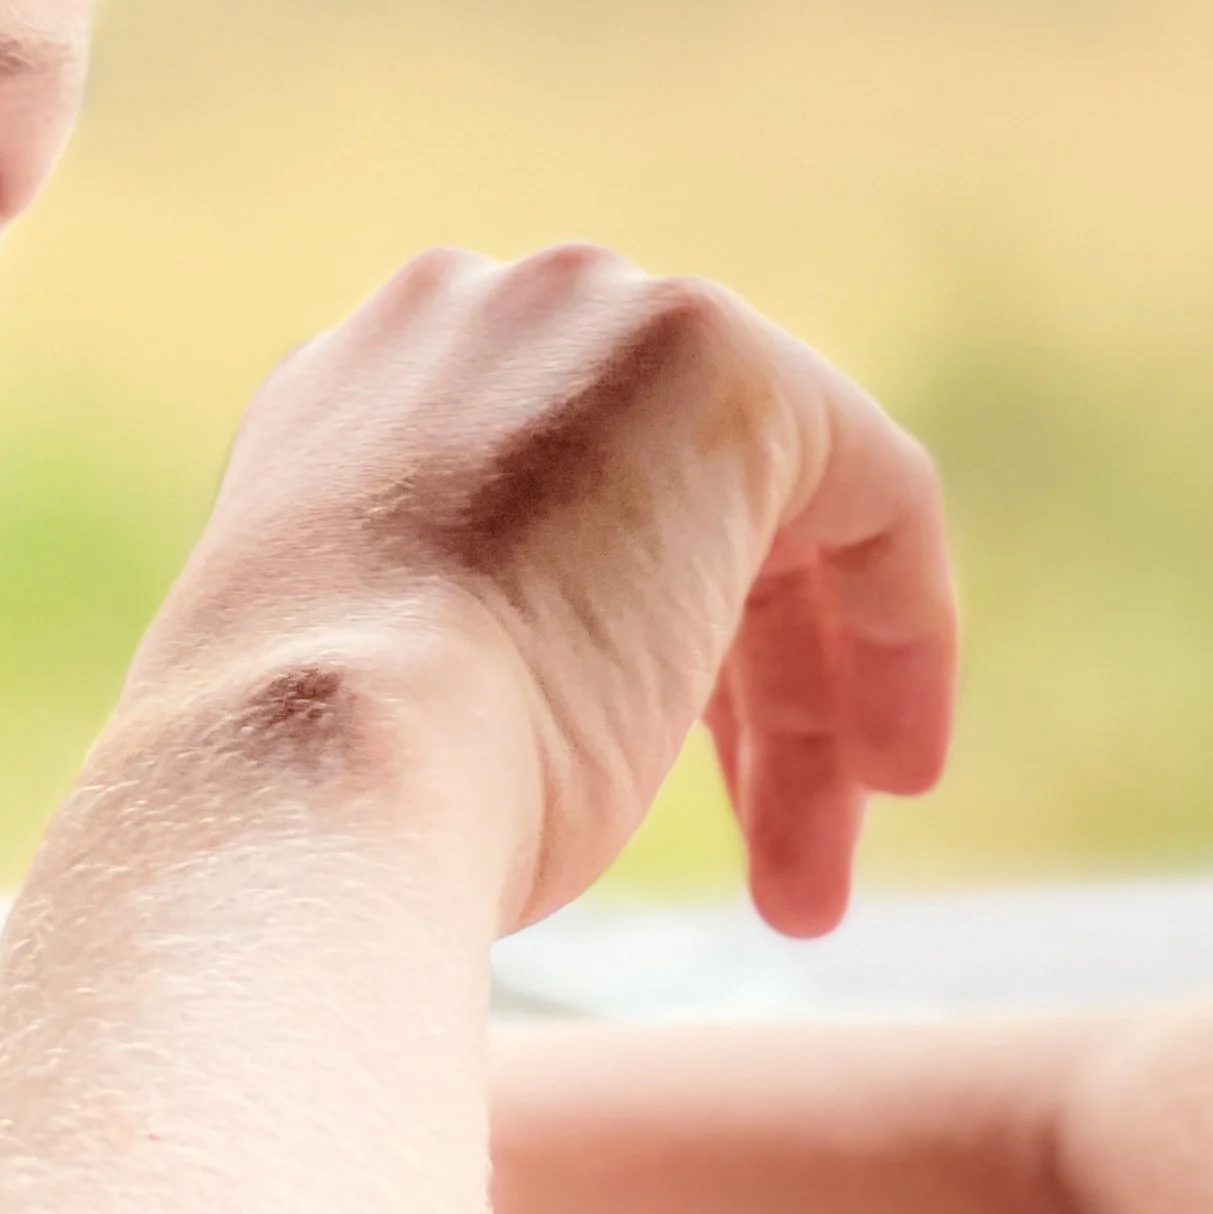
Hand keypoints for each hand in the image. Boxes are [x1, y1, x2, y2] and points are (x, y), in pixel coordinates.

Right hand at [143, 245, 954, 939]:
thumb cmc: (323, 802)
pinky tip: (886, 773)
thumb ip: (434, 648)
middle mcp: (450, 324)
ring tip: (807, 892)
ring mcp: (577, 321)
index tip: (649, 797)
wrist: (315, 768)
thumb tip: (532, 710)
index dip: (611, 655)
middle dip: (725, 700)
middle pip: (654, 504)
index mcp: (335, 403)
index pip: (525, 502)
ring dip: (797, 707)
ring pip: (756, 515)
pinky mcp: (712, 356)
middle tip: (769, 875)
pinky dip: (897, 631)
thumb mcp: (361, 703)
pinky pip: (864, 487)